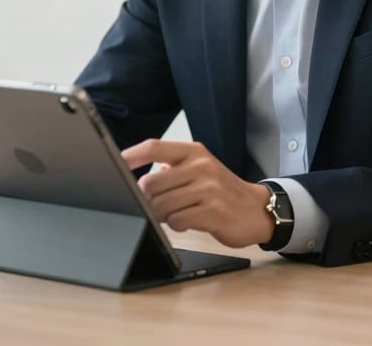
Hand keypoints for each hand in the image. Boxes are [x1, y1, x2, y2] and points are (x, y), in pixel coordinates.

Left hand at [121, 139, 274, 247]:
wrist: (256, 209)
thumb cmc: (220, 190)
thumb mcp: (199, 169)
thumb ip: (171, 168)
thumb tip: (136, 179)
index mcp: (194, 151)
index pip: (154, 147)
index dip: (132, 155)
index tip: (116, 162)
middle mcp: (201, 166)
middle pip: (151, 181)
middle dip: (146, 198)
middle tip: (155, 205)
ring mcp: (208, 188)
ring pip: (162, 204)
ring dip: (162, 214)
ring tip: (177, 213)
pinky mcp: (214, 211)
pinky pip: (177, 221)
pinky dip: (176, 225)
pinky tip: (188, 221)